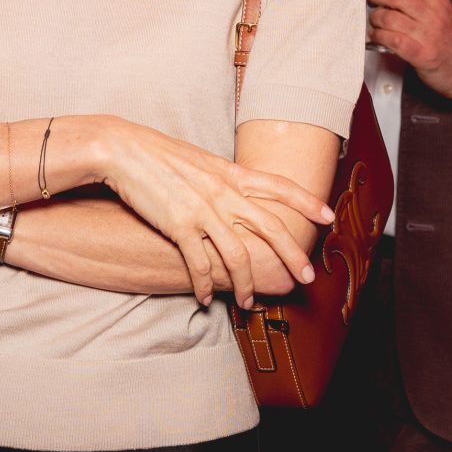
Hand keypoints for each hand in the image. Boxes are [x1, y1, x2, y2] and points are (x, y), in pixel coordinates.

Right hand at [102, 123, 335, 309]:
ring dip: (246, 284)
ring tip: (248, 302)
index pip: (279, 187)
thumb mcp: (200, 160)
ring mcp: (203, 210)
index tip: (328, 216)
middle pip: (271, 227)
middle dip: (293, 255)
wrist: (123, 150)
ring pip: (238, 256)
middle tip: (307, 277)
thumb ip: (222, 178)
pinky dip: (203, 285)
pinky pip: (199, 265)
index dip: (306, 201)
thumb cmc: (158, 153)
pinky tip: (204, 298)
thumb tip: (237, 191)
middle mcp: (223, 192)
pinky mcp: (179, 226)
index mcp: (231, 173)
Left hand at [365, 0, 451, 101]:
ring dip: (375, 17)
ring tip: (375, 21)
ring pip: (389, 17)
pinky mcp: (421, 54)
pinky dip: (378, 36)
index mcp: (438, 0)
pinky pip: (392, 39)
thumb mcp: (440, 11)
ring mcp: (428, 35)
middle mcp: (434, 15)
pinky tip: (377, 36)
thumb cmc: (449, 40)